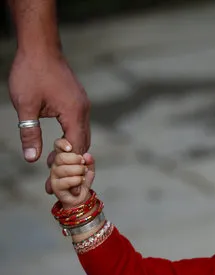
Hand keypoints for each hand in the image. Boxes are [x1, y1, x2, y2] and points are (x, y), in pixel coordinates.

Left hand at [8, 49, 90, 170]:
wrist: (40, 46)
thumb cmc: (31, 72)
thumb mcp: (25, 106)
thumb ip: (30, 133)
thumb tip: (32, 159)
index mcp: (74, 114)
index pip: (75, 149)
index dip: (65, 168)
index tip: (55, 183)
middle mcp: (83, 111)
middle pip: (83, 146)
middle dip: (70, 165)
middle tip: (56, 180)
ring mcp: (82, 105)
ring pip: (82, 137)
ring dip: (70, 152)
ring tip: (54, 165)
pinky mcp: (77, 101)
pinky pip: (79, 126)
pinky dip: (71, 139)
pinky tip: (57, 145)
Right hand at [50, 138, 94, 208]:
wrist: (81, 198)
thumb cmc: (82, 182)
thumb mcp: (89, 169)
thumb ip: (89, 161)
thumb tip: (87, 155)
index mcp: (63, 157)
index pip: (57, 145)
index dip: (62, 144)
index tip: (70, 147)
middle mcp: (56, 165)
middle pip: (60, 157)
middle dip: (75, 159)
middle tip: (83, 164)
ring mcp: (55, 175)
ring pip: (63, 169)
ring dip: (77, 171)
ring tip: (83, 174)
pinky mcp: (55, 186)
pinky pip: (65, 181)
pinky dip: (76, 180)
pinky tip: (80, 181)